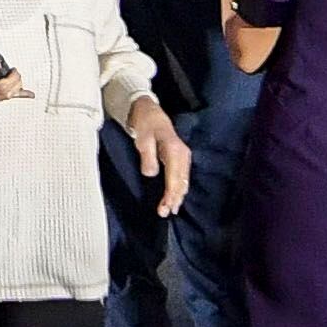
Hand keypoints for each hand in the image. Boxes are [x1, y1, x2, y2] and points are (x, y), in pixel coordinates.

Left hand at [127, 96, 191, 216]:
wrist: (150, 112)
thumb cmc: (145, 124)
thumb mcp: (142, 138)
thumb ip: (147, 156)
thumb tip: (150, 173)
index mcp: (174, 150)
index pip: (174, 178)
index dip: (170, 194)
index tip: (164, 208)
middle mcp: (182, 154)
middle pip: (181, 182)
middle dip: (174, 199)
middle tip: (165, 213)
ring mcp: (184, 156)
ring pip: (183, 181)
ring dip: (178, 196)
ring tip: (171, 210)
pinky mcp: (181, 159)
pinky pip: (182, 177)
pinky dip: (179, 189)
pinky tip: (175, 198)